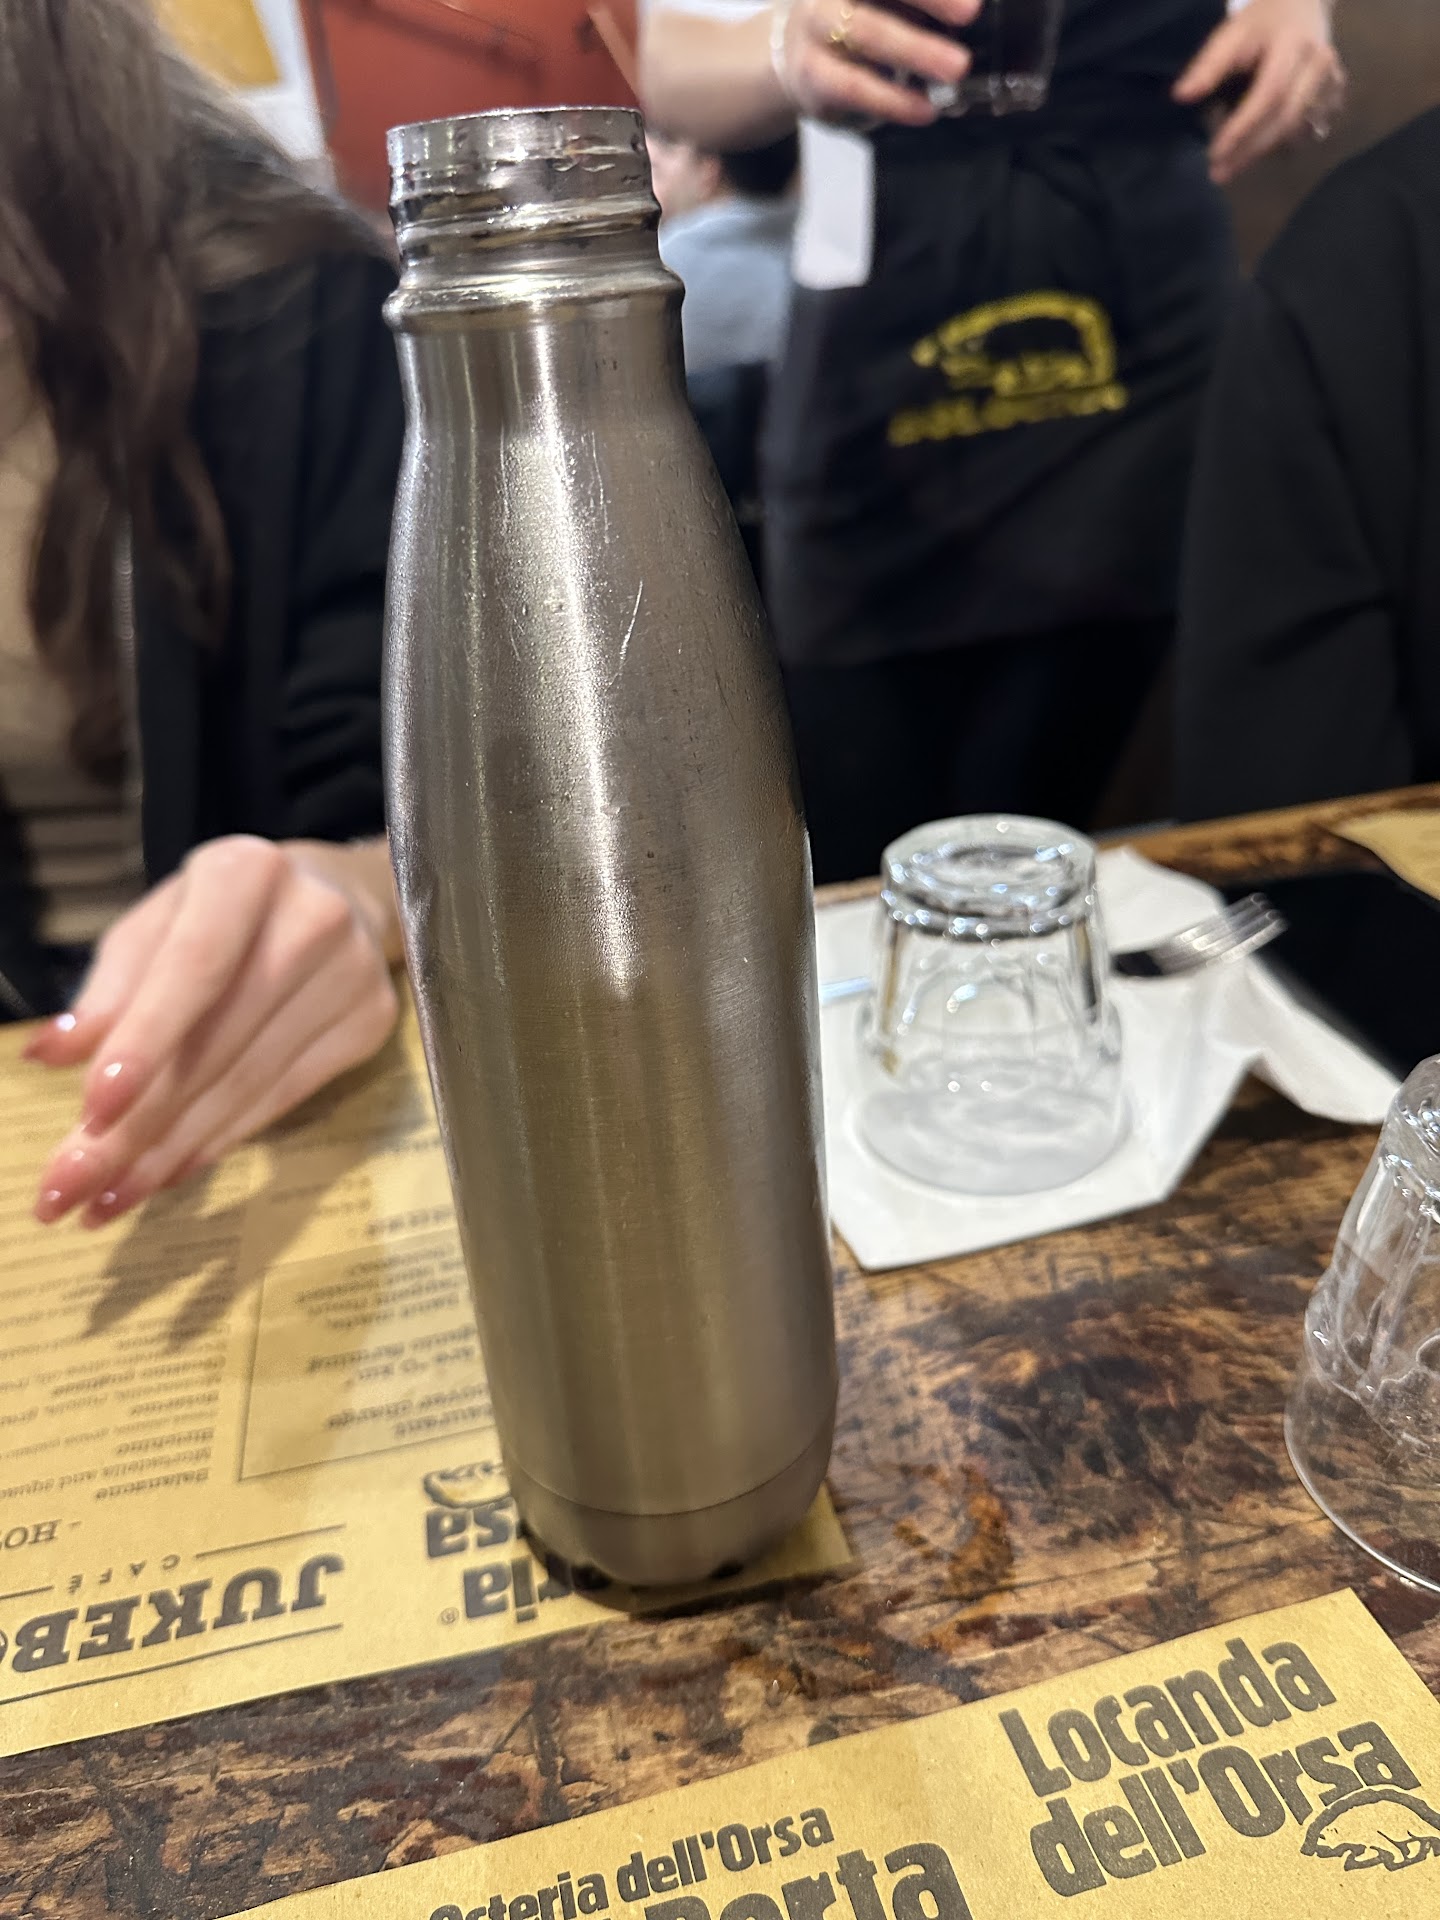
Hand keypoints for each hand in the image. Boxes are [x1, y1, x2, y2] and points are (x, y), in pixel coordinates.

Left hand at [26, 835, 401, 1227]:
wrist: (338, 897)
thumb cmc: (223, 914)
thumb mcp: (156, 927)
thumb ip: (108, 990)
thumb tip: (50, 1053)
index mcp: (247, 875)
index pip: (196, 969)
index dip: (145, 1042)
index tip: (92, 1111)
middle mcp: (313, 920)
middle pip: (217, 1043)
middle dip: (137, 1125)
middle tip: (70, 1187)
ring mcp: (352, 976)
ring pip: (247, 1084)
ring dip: (169, 1151)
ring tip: (107, 1197)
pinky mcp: (371, 1024)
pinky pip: (282, 1099)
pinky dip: (218, 1141)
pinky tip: (169, 1172)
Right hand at [773, 0, 979, 126]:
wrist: (796, 59)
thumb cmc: (857, 22)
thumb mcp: (885, 4)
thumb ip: (920, 7)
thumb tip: (970, 10)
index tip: (970, 2)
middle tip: (971, 12)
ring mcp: (815, 27)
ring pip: (867, 32)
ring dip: (915, 50)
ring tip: (957, 67)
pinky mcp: (811, 74)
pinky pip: (854, 86)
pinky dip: (893, 100)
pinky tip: (925, 109)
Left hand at [1174, 0, 1345, 185]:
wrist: (1305, 3)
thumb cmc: (1262, 21)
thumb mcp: (1232, 33)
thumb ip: (1209, 65)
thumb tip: (1181, 96)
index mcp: (1292, 43)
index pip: (1269, 93)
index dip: (1243, 127)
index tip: (1215, 153)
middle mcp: (1319, 62)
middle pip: (1287, 117)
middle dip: (1252, 150)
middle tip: (1220, 174)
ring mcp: (1333, 78)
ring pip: (1301, 129)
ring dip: (1267, 151)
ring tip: (1235, 165)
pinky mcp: (1336, 91)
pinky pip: (1313, 128)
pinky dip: (1286, 144)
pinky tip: (1263, 151)